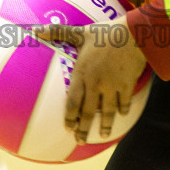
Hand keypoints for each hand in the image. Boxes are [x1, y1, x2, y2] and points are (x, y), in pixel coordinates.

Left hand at [32, 24, 146, 142]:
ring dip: (104, 126)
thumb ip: (57, 33)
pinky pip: (124, 102)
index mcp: (82, 73)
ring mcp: (112, 86)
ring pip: (106, 112)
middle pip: (87, 112)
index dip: (69, 117)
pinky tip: (122, 114)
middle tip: (80, 140)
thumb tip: (35, 29)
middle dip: (83, 128)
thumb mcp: (80, 32)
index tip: (68, 127)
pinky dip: (123, 110)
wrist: (133, 34)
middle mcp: (95, 84)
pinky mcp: (127, 85)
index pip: (72, 101)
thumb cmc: (105, 32)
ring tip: (102, 135)